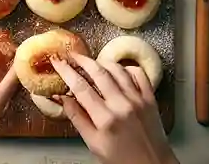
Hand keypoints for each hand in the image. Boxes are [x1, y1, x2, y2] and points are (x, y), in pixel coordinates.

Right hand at [53, 54, 175, 163]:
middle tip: (72, 55)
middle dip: (82, 60)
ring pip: (118, 69)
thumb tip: (62, 98)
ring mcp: (138, 100)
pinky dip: (126, 68)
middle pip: (98, 72)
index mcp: (105, 119)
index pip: (80, 87)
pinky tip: (118, 69)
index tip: (57, 62)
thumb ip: (77, 119)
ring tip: (92, 61)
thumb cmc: (121, 159)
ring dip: (102, 62)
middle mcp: (122, 105)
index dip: (66, 71)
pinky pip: (138, 74)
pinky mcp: (150, 98)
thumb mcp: (93, 144)